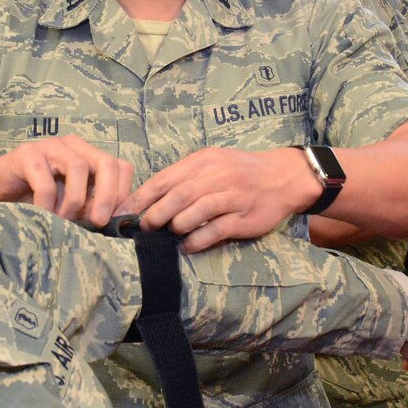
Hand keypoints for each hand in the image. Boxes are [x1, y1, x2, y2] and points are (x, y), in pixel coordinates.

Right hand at [0, 136, 133, 226]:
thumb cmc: (35, 197)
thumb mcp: (70, 203)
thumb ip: (91, 207)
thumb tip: (115, 222)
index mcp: (89, 155)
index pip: (121, 166)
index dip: (123, 193)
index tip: (115, 220)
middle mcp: (73, 146)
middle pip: (106, 163)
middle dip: (107, 196)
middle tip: (98, 222)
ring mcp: (50, 146)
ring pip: (78, 168)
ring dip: (74, 202)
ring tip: (63, 220)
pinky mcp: (27, 154)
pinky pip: (46, 180)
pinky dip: (48, 203)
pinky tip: (43, 214)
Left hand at [113, 147, 319, 252]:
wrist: (283, 176)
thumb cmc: (240, 171)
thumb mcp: (212, 163)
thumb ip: (184, 177)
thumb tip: (149, 198)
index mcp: (203, 161)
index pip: (165, 179)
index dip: (142, 197)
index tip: (124, 212)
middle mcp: (216, 176)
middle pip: (177, 195)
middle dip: (155, 214)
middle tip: (143, 227)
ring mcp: (231, 197)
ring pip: (194, 211)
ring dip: (175, 226)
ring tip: (167, 235)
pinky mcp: (244, 218)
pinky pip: (214, 230)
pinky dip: (196, 240)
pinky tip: (187, 246)